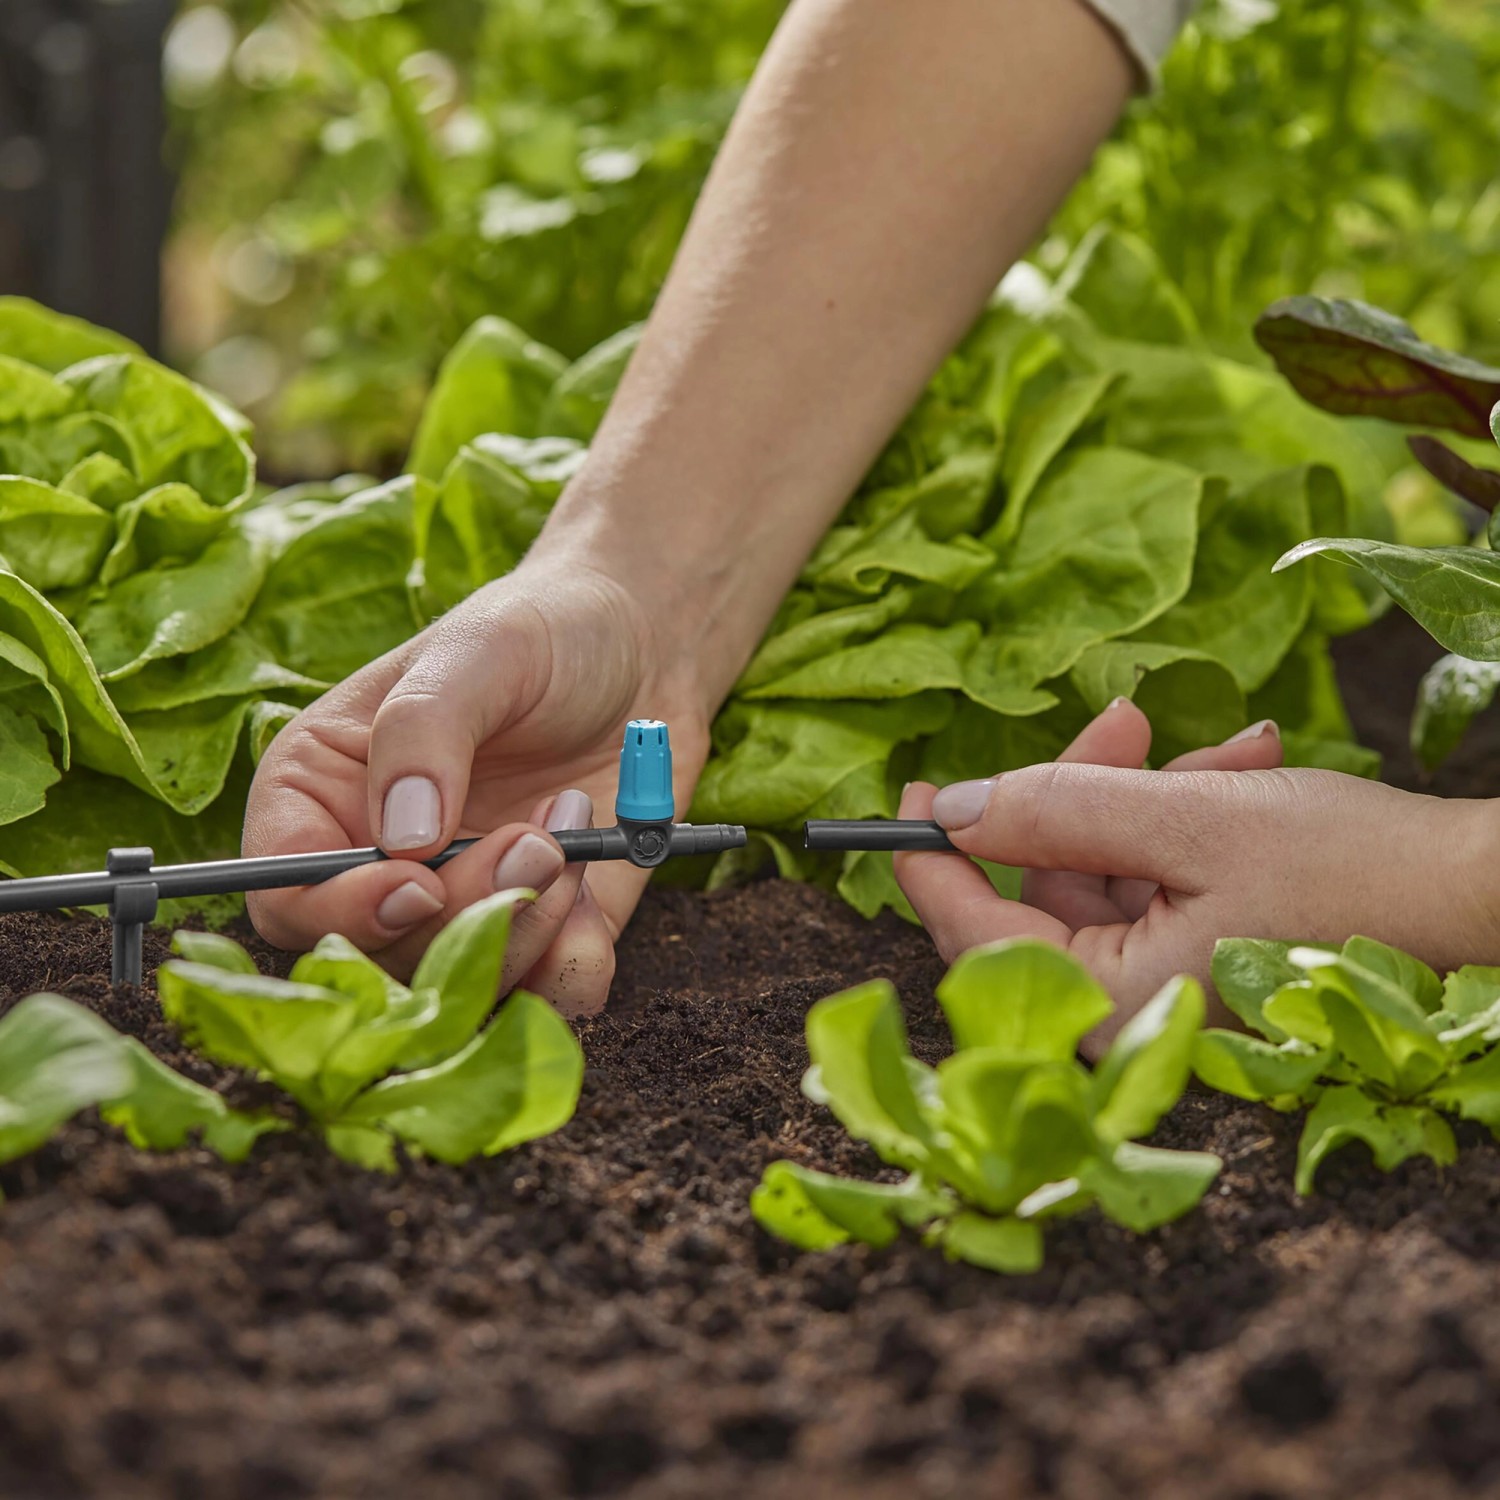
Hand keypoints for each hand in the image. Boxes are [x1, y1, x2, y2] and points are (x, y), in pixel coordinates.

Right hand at [243, 553, 711, 1015]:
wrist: (645, 650)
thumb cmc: (541, 633)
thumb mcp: (477, 651)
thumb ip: (423, 733)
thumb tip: (401, 842)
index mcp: (322, 795)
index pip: (285, 895)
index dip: (343, 910)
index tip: (419, 884)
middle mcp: (379, 868)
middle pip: (378, 957)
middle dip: (462, 918)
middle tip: (536, 841)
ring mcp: (461, 909)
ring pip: (459, 987)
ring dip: (524, 935)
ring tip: (572, 838)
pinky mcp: (539, 934)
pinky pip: (544, 997)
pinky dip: (573, 965)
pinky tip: (593, 889)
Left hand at [894, 698, 1499, 1047]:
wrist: (1483, 894)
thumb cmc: (1351, 868)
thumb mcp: (1190, 820)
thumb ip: (1057, 812)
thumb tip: (949, 807)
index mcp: (1111, 1004)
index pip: (974, 935)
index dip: (930, 859)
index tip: (908, 791)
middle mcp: (1129, 1011)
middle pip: (1043, 891)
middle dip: (1081, 794)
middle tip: (1124, 722)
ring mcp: (1166, 986)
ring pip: (1105, 873)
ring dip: (1151, 798)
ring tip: (1230, 753)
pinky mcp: (1201, 956)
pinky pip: (1155, 881)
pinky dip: (1183, 823)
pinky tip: (1243, 770)